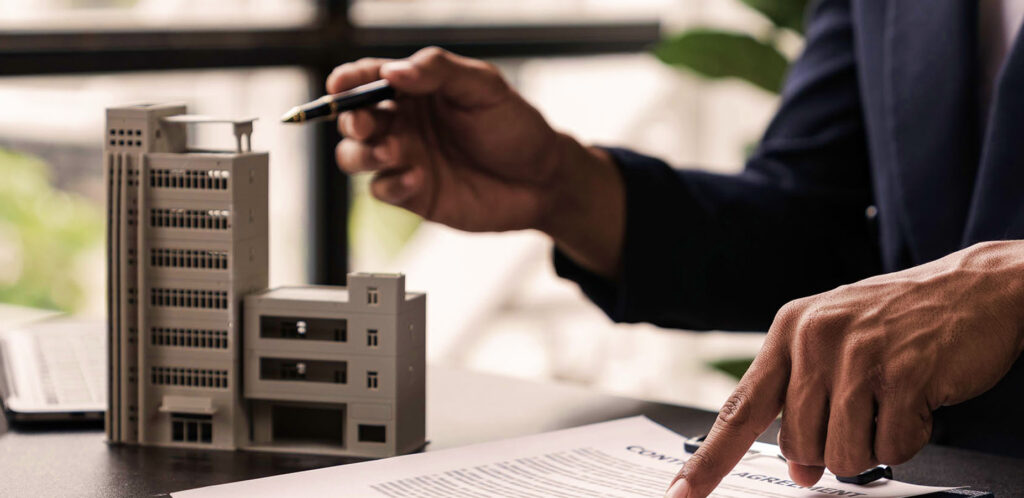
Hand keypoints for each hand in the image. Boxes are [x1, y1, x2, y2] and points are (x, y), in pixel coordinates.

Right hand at [327, 47, 624, 275]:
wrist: (541, 180)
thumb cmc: (513, 126)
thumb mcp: (484, 87)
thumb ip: (439, 72)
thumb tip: (393, 72)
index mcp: (414, 90)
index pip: (368, 78)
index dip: (348, 80)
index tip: (340, 85)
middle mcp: (402, 122)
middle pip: (354, 118)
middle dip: (351, 119)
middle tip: (365, 123)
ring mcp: (404, 159)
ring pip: (355, 156)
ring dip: (363, 153)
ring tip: (394, 151)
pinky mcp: (412, 194)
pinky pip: (382, 189)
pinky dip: (391, 184)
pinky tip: (417, 178)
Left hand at [665, 240, 1023, 497]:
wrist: (975, 286)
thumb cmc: (900, 319)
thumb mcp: (838, 349)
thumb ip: (807, 404)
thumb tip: (800, 470)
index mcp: (788, 332)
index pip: (739, 409)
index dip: (709, 460)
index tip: (681, 493)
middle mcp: (814, 339)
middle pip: (797, 446)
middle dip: (830, 449)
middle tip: (864, 413)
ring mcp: (858, 355)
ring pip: (841, 456)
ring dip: (871, 447)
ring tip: (891, 404)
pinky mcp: (903, 372)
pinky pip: (891, 448)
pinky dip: (909, 438)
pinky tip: (918, 400)